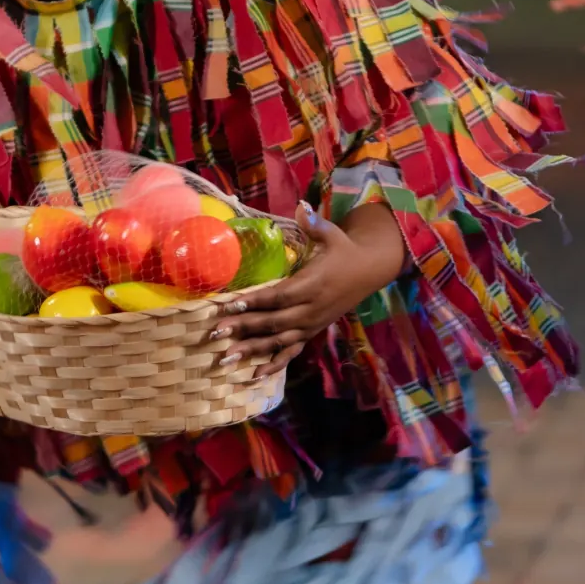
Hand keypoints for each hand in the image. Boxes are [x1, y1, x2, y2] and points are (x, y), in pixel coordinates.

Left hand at [213, 200, 406, 376]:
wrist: (369, 271)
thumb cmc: (344, 250)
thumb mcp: (333, 234)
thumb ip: (315, 224)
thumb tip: (302, 207)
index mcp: (312, 284)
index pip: (278, 296)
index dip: (254, 302)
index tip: (229, 305)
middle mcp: (310, 309)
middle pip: (273, 322)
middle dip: (243, 328)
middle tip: (215, 333)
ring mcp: (311, 324)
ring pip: (278, 341)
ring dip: (252, 350)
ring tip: (225, 358)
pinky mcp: (312, 332)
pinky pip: (292, 351)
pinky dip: (274, 365)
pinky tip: (254, 376)